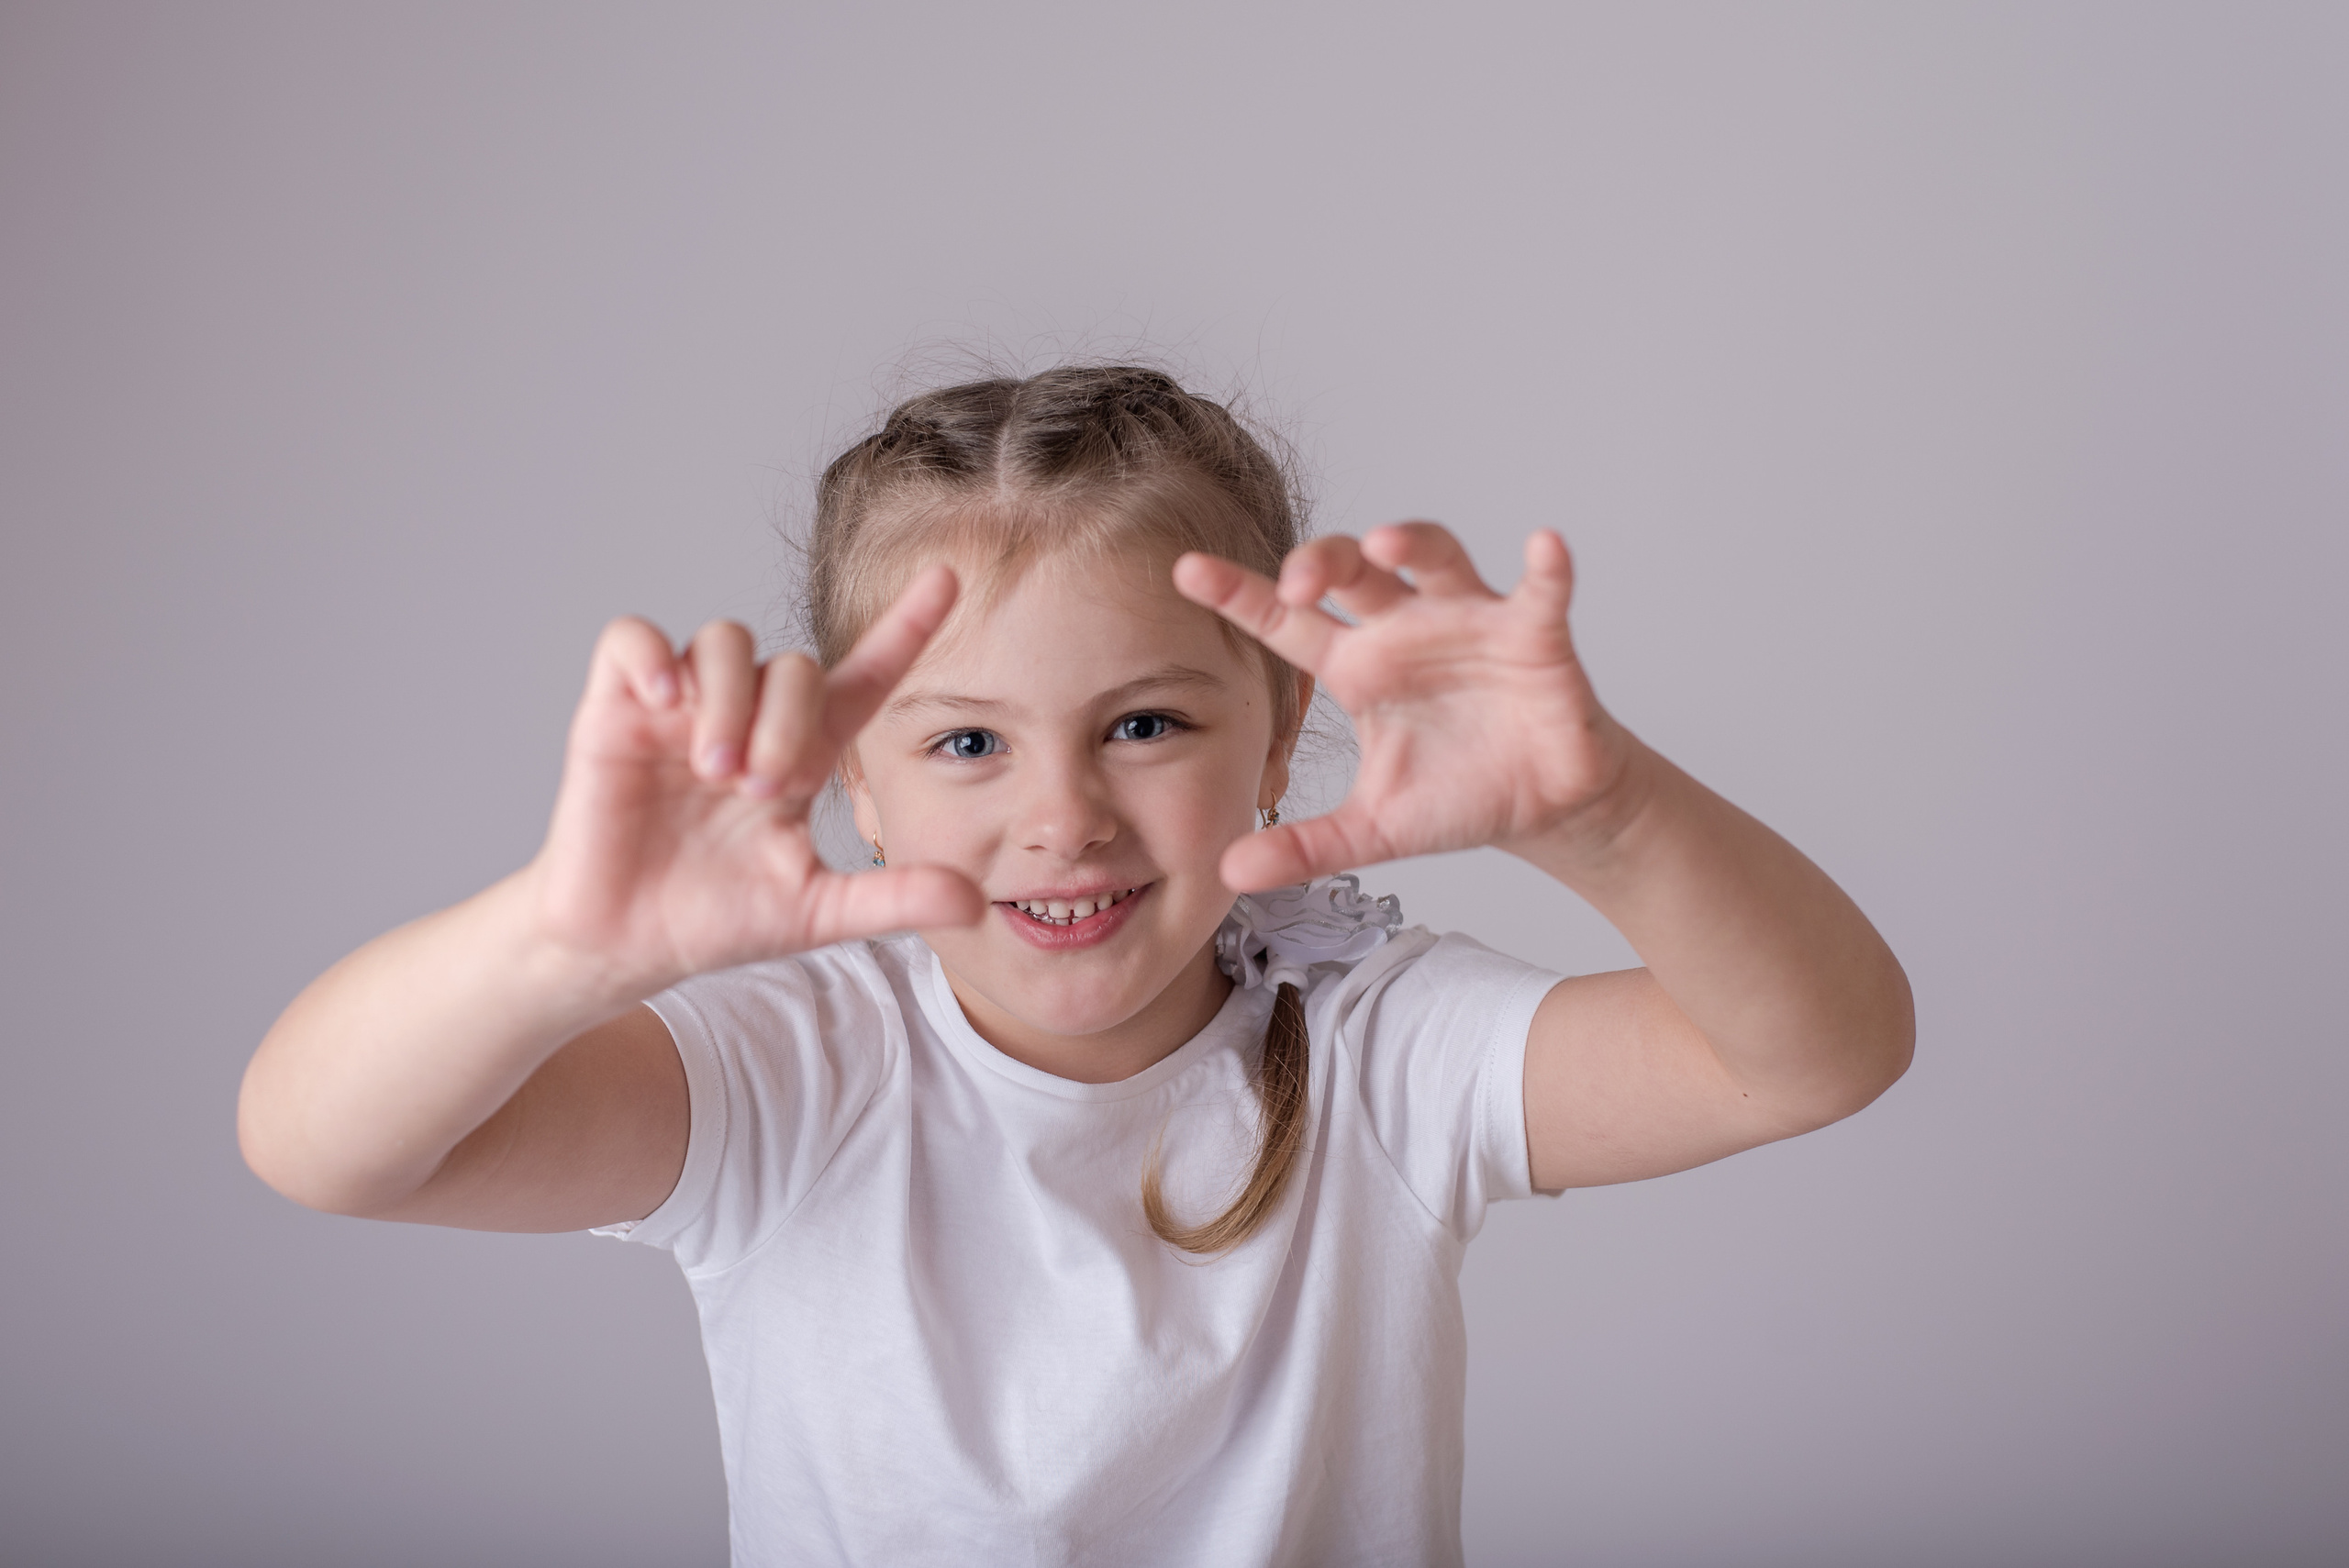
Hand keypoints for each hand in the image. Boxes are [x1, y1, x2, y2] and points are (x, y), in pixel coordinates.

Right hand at [525, 565, 985, 998]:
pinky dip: (650, 656)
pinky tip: (663, 703)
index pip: (865, 675)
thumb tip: (975, 900)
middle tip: (763, 790)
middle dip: (789, 723)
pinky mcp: (615, 709)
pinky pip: (632, 639)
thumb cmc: (719, 917)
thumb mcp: (816, 911)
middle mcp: (749, 715)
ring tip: (717, 771)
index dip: (906, 627)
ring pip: (725, 642)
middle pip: (794, 664)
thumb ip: (894, 898)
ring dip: (732, 700)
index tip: (948, 579)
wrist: (629, 943)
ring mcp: (682, 708)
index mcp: (803, 752)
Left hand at [1174, 524, 1636, 892]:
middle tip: (1298, 582)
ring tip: (1384, 544)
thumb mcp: (1371, 831)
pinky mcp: (1535, 636)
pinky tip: (1542, 548)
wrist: (1543, 809)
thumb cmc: (1458, 797)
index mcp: (1358, 668)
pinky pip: (1541, 593)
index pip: (1287, 623)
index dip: (1238, 594)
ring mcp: (1469, 623)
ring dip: (1411, 542)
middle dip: (1323, 562)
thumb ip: (1304, 847)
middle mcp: (1406, 630)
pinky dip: (1546, 570)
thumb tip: (1228, 870)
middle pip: (1353, 571)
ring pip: (1435, 558)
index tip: (1186, 571)